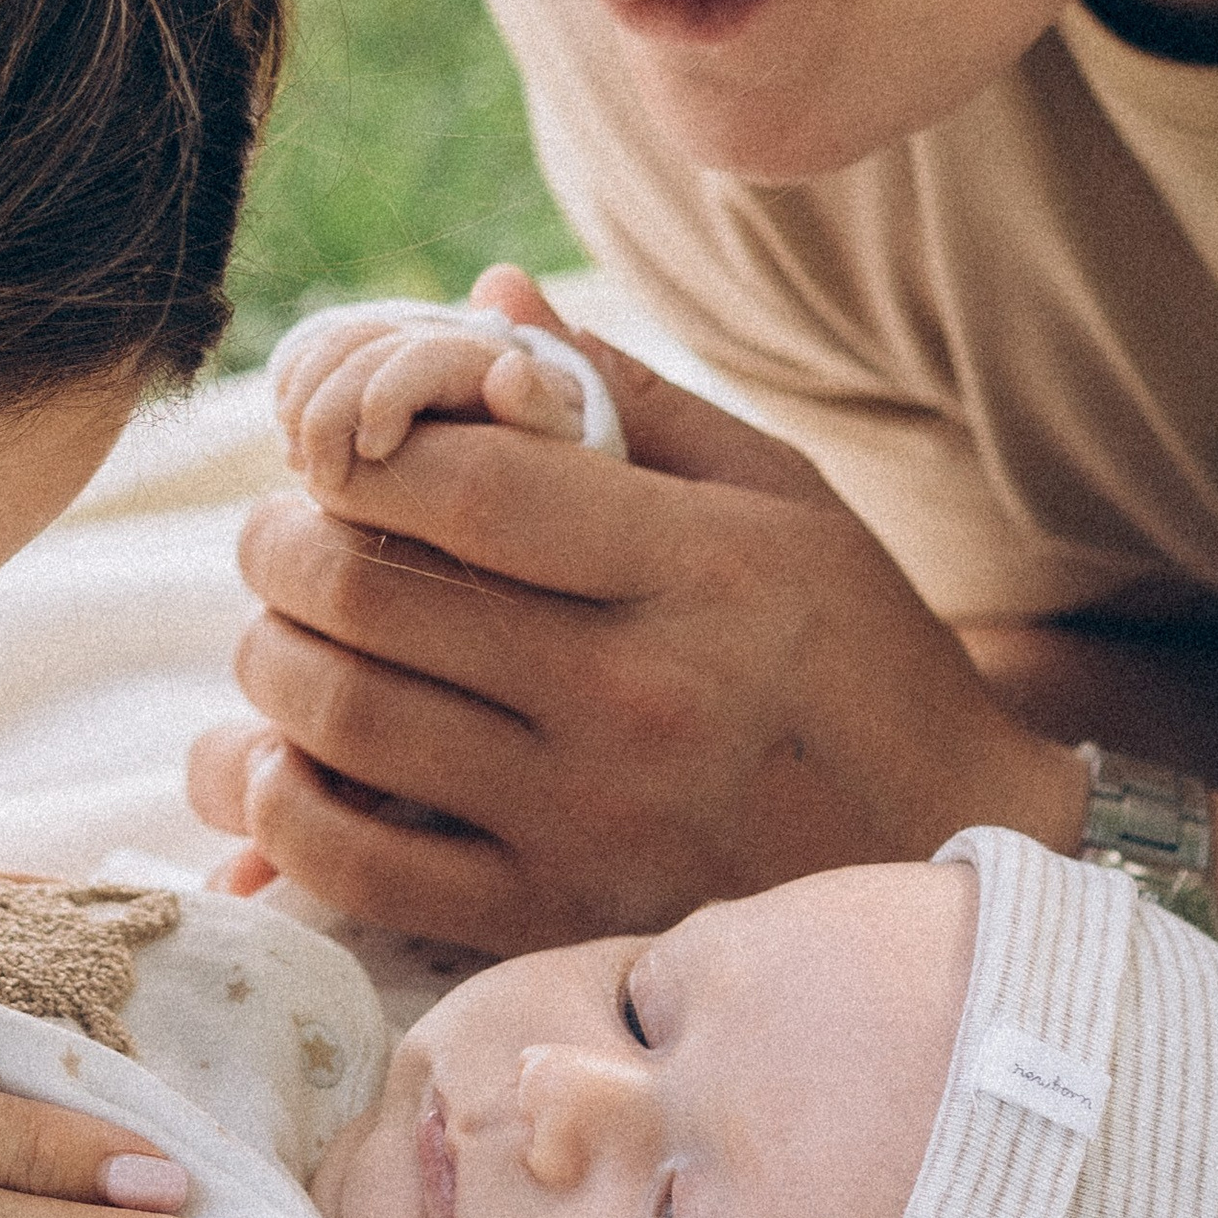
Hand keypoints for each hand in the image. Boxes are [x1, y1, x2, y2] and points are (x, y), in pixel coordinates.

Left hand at [195, 270, 1085, 947]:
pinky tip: (274, 759)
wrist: (949, 850)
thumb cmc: (857, 651)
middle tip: (277, 531)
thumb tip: (485, 297)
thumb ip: (622, 393)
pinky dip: (277, 809)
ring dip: (268, 660)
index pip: (467, 489)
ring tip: (281, 627)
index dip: (359, 454)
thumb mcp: (777, 495)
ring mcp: (589, 821)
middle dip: (283, 546)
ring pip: (345, 721)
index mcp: (697, 572)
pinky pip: (359, 868)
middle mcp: (636, 697)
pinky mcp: (554, 920)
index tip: (331, 445)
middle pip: (375, 597)